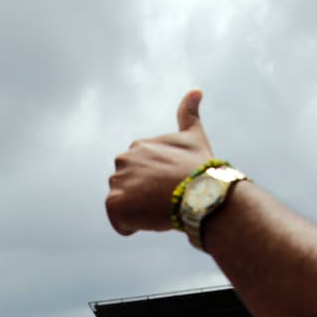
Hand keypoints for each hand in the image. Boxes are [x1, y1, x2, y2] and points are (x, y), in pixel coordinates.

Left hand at [106, 89, 214, 235]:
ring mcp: (117, 182)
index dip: (157, 184)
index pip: (140, 173)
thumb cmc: (200, 168)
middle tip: (168, 199)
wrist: (201, 192)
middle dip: (144, 196)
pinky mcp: (114, 204)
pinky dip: (133, 226)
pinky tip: (152, 219)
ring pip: (125, 205)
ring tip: (161, 208)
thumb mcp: (195, 137)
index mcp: (138, 146)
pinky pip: (120, 223)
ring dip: (140, 211)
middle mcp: (122, 160)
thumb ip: (189, 114)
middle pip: (129, 189)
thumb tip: (195, 90)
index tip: (172, 185)